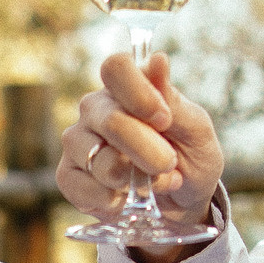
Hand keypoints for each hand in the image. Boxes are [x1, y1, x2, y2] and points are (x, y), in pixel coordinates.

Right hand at [55, 52, 226, 262]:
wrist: (182, 202)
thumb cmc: (189, 157)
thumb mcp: (195, 129)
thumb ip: (173, 100)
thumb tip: (158, 60)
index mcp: (126, 88)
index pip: (116, 68)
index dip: (139, 93)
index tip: (164, 119)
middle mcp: (95, 110)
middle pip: (111, 121)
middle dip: (149, 151)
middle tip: (169, 164)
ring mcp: (77, 143)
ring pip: (101, 162)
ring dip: (137, 181)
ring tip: (154, 183)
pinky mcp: (68, 176)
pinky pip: (85, 189)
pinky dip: (116, 201)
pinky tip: (128, 197)